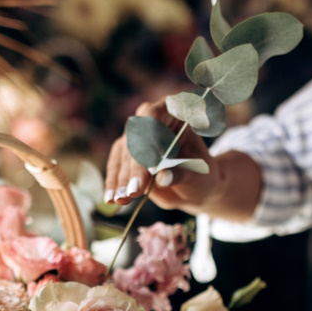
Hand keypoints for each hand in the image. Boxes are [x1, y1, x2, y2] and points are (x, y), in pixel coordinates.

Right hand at [104, 100, 222, 212]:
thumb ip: (181, 173)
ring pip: (122, 154)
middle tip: (135, 190)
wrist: (192, 185)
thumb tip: (163, 177)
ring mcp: (135, 136)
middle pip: (135, 138)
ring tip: (122, 199)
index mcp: (173, 112)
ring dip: (121, 178)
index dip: (150, 140)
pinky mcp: (124, 154)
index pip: (153, 117)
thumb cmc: (199, 175)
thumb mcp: (197, 174)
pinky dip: (114, 183)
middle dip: (134, 167)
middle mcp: (149, 120)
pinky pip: (116, 167)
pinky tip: (111, 198)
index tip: (152, 166)